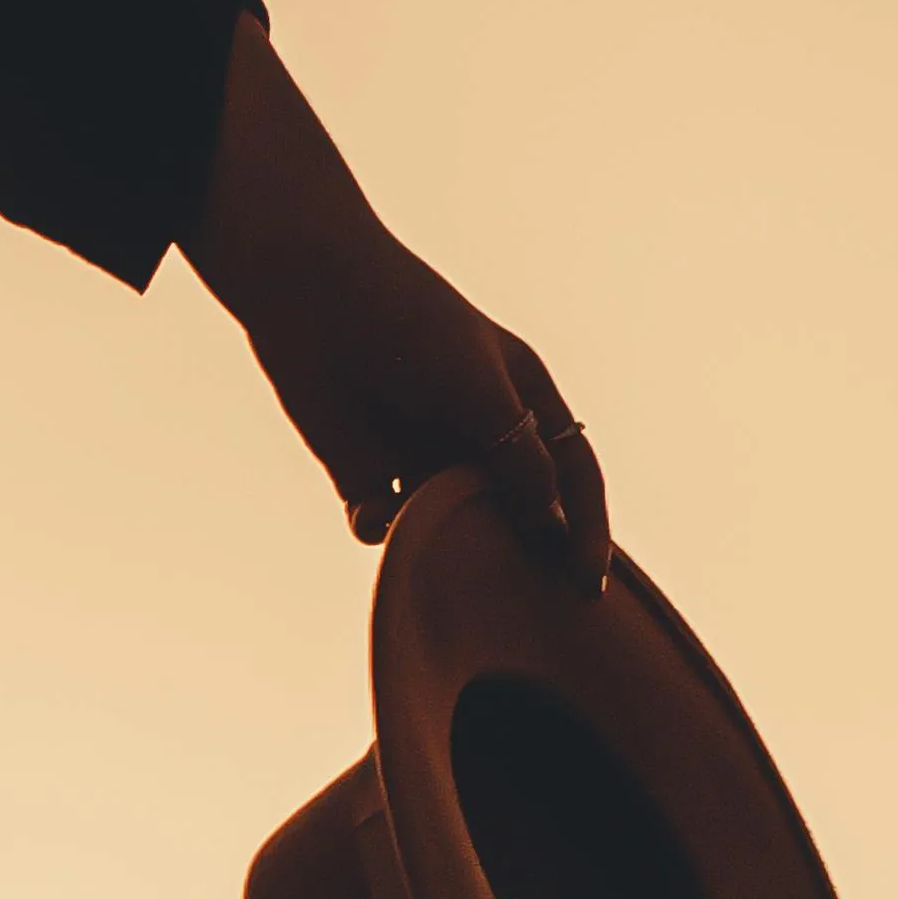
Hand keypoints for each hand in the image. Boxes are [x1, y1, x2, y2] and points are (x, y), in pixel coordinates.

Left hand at [180, 20, 609, 590]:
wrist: (310, 293)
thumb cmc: (409, 322)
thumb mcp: (480, 385)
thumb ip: (517, 453)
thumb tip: (548, 522)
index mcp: (521, 400)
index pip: (571, 475)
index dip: (586, 529)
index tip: (586, 583)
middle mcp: (474, 433)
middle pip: (515, 512)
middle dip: (523, 555)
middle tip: (529, 605)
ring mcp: (419, 454)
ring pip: (450, 528)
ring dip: (452, 553)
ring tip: (453, 571)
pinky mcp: (362, 471)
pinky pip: (381, 523)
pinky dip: (380, 529)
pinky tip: (373, 512)